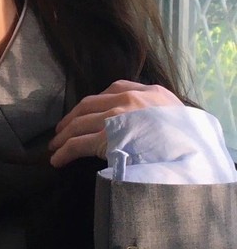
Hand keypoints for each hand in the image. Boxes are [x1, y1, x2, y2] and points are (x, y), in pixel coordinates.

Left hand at [48, 80, 182, 167]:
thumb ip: (156, 109)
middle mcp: (128, 100)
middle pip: (88, 106)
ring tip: (54, 146)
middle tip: (60, 130)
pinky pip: (78, 144)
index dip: (94, 102)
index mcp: (147, 92)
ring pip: (80, 124)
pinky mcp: (107, 138)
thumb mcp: (176, 114)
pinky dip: (64, 152)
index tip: (84, 111)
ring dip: (64, 136)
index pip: (112, 89)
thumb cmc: (189, 139)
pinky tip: (57, 160)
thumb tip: (142, 119)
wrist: (195, 153)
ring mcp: (116, 117)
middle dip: (72, 119)